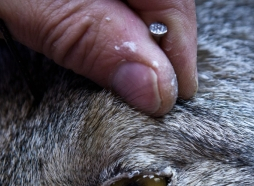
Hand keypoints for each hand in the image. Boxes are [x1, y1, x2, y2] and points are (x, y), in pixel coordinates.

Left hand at [0, 0, 197, 115]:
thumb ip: (78, 26)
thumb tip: (153, 79)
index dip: (177, 39)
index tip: (176, 95)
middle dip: (153, 49)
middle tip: (152, 103)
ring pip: (112, 13)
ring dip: (122, 54)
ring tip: (124, 96)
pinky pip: (76, 21)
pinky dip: (85, 50)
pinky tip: (82, 74)